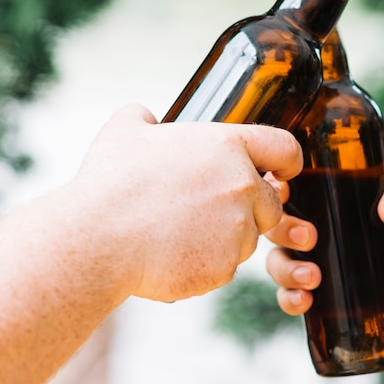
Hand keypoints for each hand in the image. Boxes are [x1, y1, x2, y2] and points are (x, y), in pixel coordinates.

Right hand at [69, 104, 302, 301]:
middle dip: (248, 208)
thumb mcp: (124, 131)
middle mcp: (243, 186)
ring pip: (247, 237)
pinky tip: (172, 253)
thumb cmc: (110, 183)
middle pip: (270, 202)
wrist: (96, 240)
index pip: (286, 149)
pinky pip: (226, 265)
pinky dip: (206, 263)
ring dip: (225, 237)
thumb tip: (144, 116)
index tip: (282, 172)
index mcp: (229, 147)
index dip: (286, 162)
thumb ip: (143, 117)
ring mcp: (238, 229)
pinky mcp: (225, 267)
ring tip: (179, 231)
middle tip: (206, 210)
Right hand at [265, 171, 383, 316]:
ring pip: (278, 262)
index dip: (276, 188)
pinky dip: (290, 299)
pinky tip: (304, 301)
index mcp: (323, 194)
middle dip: (284, 231)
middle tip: (309, 238)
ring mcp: (311, 259)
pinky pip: (289, 295)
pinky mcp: (319, 290)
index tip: (286, 193)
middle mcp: (309, 224)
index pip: (286, 185)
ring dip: (286, 271)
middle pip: (276, 225)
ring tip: (312, 279)